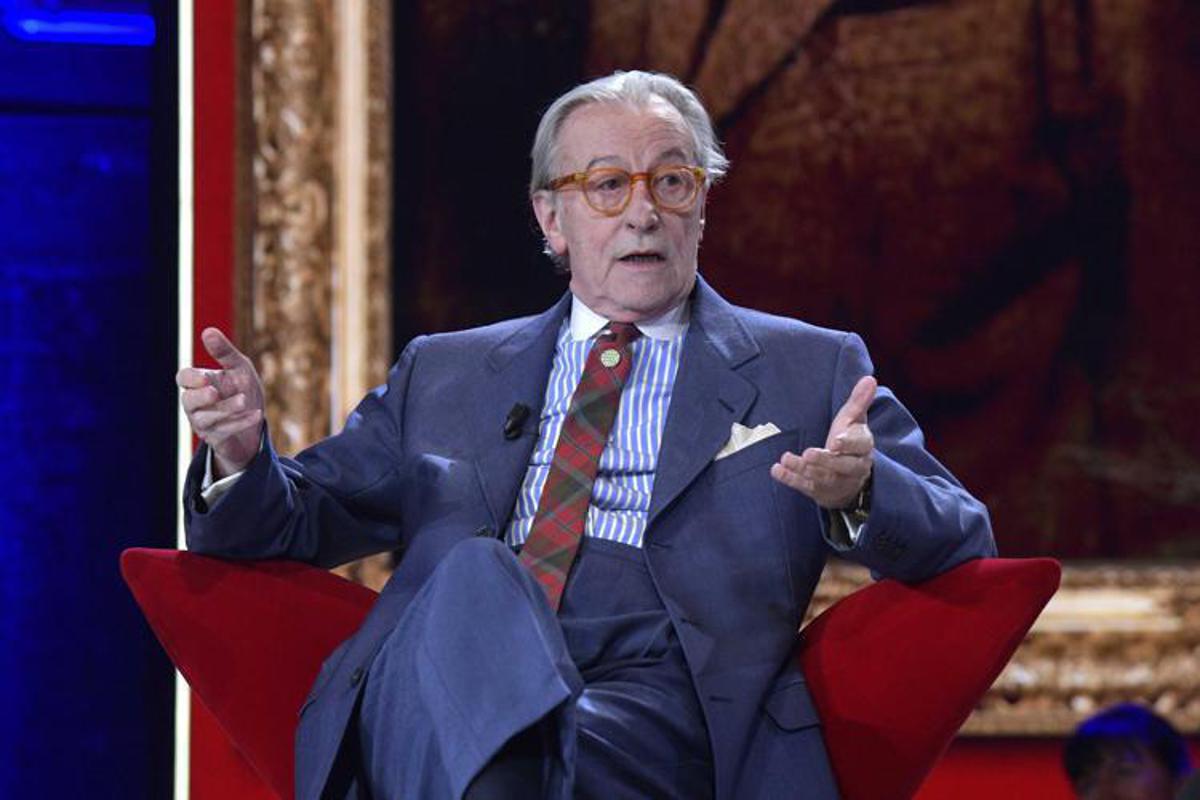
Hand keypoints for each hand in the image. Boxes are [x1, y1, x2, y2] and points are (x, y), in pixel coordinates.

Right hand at [176, 327, 265, 477]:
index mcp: (200, 383)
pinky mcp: (216, 438)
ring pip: (206, 418)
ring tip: (244, 400)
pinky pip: (224, 431)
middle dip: (200, 397)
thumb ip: (224, 352)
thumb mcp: (239, 368)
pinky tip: (257, 414)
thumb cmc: (243, 390)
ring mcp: (204, 423)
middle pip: (188, 401)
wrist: (255, 423)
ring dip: (225, 409)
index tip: (206, 377)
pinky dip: (241, 422)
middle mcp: (197, 404)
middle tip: (215, 392)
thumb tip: (208, 331)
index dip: (190, 379)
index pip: (183, 379)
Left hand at [770, 375, 875, 508]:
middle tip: (808, 453)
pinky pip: (805, 486)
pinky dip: (791, 479)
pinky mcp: (820, 492)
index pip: (860, 446)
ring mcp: (836, 482)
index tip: (835, 441)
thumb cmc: (850, 443)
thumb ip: (859, 402)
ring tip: (786, 458)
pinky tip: (776, 470)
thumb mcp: (854, 421)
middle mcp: (853, 468)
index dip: (848, 444)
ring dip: (803, 469)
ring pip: (822, 478)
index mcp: (863, 448)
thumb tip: (869, 378)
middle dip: (825, 461)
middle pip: (842, 466)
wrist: (850, 479)